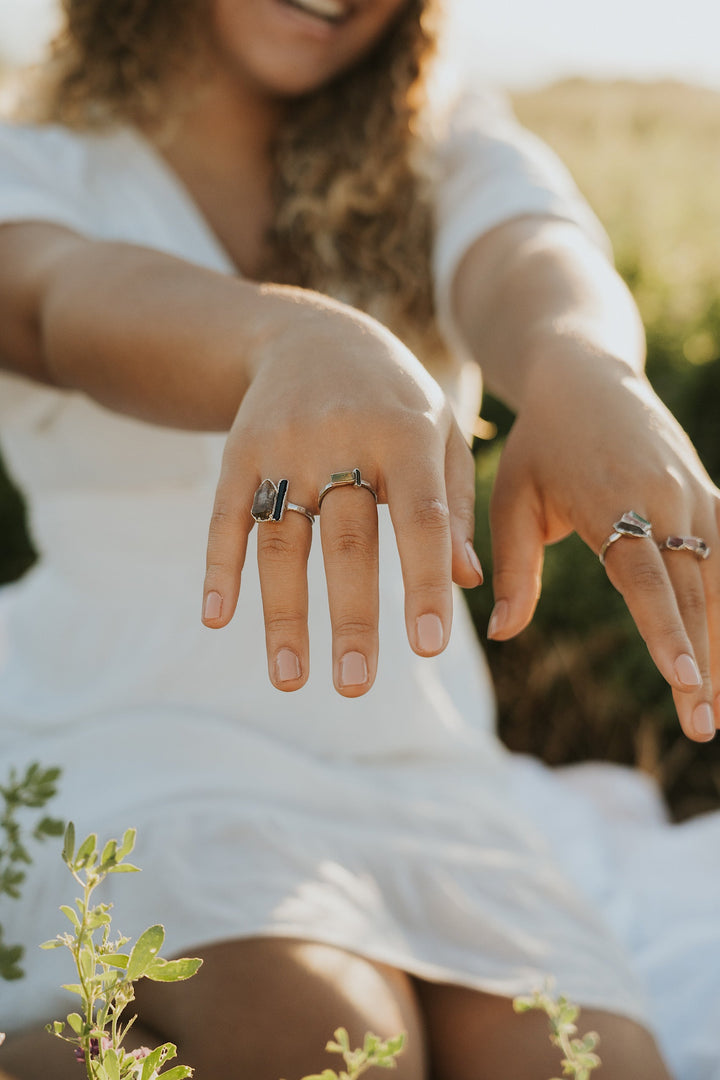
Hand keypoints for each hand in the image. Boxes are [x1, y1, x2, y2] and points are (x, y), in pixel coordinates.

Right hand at [201, 299, 481, 695]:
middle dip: (352, 616)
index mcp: (406, 433)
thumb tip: (467, 581)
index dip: (423, 581)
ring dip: (283, 613)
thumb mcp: (438, 432)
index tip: (428, 646)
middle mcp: (342, 437)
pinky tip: (217, 617)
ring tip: (289, 679)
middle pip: (347, 539)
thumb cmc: (394, 397)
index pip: (419, 517)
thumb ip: (452, 504)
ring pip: (282, 539)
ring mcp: (283, 444)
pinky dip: (219, 566)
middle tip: (356, 685)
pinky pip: (226, 515)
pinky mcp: (239, 450)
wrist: (313, 333)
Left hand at [487, 348, 719, 741]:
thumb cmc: (540, 444)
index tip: (684, 681)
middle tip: (703, 727)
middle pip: (693, 592)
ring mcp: (696, 495)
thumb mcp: (513, 499)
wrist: (586, 377)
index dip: (666, 631)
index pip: (645, 579)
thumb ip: (512, 568)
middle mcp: (666, 499)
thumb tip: (500, 633)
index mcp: (613, 501)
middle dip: (702, 662)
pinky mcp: (709, 494)